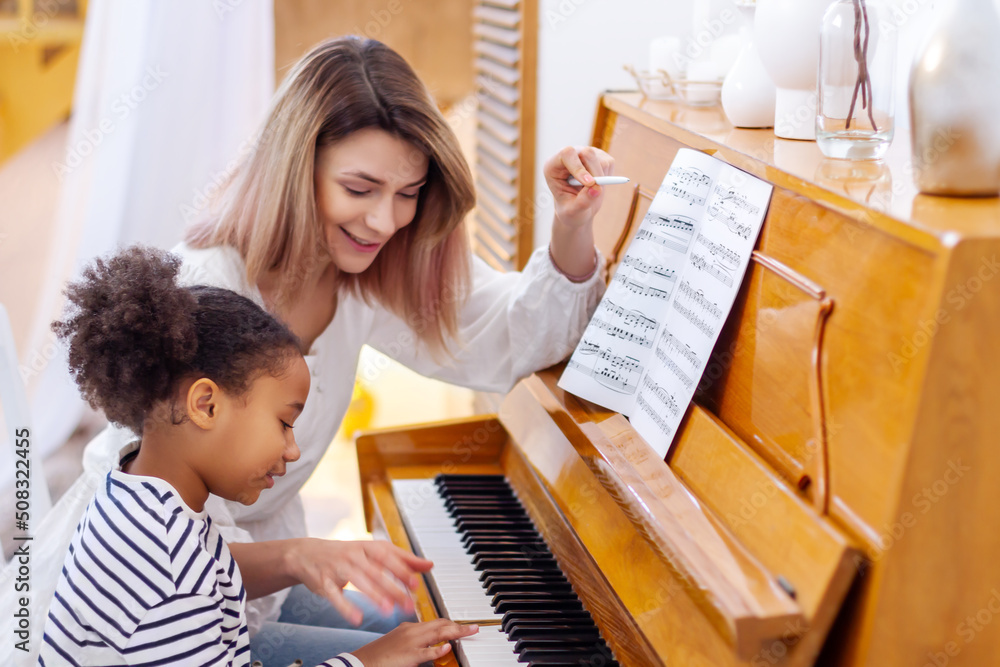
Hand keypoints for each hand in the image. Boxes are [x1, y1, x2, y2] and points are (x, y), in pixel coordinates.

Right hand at [288, 538, 432, 624]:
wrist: (307, 553)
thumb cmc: (346, 553)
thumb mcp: (373, 551)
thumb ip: (401, 559)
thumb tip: (429, 565)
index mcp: (368, 547)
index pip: (388, 556)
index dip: (401, 569)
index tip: (415, 583)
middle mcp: (354, 555)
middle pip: (376, 571)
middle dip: (393, 588)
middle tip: (407, 603)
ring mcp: (338, 568)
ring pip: (358, 582)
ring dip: (374, 596)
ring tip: (388, 609)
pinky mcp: (324, 583)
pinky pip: (336, 596)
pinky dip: (346, 607)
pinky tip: (357, 618)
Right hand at [350, 619, 478, 666]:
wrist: (360, 662)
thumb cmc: (379, 656)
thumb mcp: (399, 643)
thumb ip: (416, 642)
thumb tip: (433, 645)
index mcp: (409, 628)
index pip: (435, 622)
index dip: (451, 623)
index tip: (463, 626)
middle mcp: (411, 631)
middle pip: (439, 624)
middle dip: (458, 625)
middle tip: (473, 627)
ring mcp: (410, 643)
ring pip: (436, 633)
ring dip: (456, 632)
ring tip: (470, 632)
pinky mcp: (408, 656)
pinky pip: (426, 652)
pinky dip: (437, 649)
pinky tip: (447, 646)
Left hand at [543, 146, 615, 229]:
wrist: (577, 208)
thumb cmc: (569, 209)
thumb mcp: (572, 212)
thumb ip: (582, 203)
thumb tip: (596, 189)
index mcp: (553, 166)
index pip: (566, 155)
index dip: (578, 167)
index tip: (588, 183)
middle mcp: (568, 156)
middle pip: (587, 153)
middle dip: (595, 173)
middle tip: (597, 191)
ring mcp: (584, 153)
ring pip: (600, 158)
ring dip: (601, 177)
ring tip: (591, 191)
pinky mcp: (598, 156)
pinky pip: (609, 162)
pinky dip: (608, 176)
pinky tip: (597, 184)